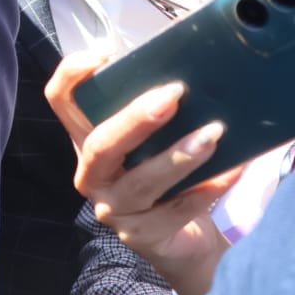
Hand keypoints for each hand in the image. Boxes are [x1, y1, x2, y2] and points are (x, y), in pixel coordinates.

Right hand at [44, 51, 236, 294]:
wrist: (177, 242)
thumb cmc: (164, 180)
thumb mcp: (150, 144)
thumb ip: (153, 114)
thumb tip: (188, 73)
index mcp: (86, 143)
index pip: (61, 102)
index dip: (73, 74)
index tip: (106, 52)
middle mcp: (91, 175)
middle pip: (101, 144)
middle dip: (136, 119)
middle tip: (174, 95)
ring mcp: (114, 209)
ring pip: (140, 181)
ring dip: (178, 156)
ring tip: (214, 135)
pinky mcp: (142, 236)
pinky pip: (178, 208)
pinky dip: (208, 187)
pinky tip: (233, 170)